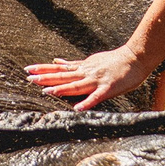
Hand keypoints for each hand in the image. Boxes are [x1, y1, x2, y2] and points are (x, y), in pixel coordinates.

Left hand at [26, 43, 162, 111]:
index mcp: (82, 67)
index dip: (44, 69)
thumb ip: (74, 63)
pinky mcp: (109, 88)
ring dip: (62, 89)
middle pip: (63, 76)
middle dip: (46, 78)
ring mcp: (97, 80)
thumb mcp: (91, 59)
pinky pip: (96, 97)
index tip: (29, 69)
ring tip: (47, 92)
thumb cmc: (114, 61)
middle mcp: (87, 73)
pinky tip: (78, 109)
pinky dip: (87, 102)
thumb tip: (57, 61)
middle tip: (29, 78)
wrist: (135, 57)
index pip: (59, 68)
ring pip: (76, 85)